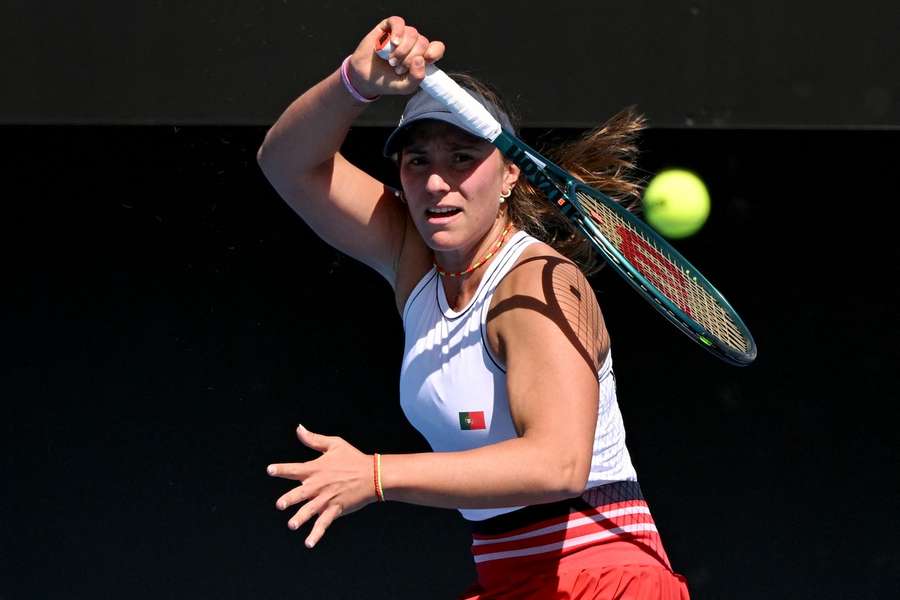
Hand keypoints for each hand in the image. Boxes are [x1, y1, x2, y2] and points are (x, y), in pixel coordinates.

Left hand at [267, 424, 375, 547]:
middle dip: (289, 499)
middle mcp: (319, 485)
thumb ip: (314, 439)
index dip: (282, 469)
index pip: (295, 469)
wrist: (373, 475)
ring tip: (292, 524)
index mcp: (316, 469)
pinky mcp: (336, 509)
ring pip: (310, 510)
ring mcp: (327, 498)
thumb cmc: (353, 458)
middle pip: (300, 493)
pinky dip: (316, 533)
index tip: (270, 470)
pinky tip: (308, 543)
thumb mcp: (334, 444)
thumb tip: (298, 428)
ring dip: (300, 518)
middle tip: (280, 504)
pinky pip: (324, 523)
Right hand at [346, 16, 445, 97]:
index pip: (437, 48)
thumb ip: (416, 78)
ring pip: (412, 34)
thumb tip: (420, 60)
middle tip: (398, 69)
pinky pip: (398, 22)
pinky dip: (398, 32)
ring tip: (392, 61)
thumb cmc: (387, 81)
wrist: (365, 78)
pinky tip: (393, 43)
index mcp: (421, 56)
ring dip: (403, 50)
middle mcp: (413, 44)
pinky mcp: (388, 28)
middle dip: (411, 58)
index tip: (426, 60)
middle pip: (423, 42)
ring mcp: (401, 34)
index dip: (434, 52)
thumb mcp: (405, 87)